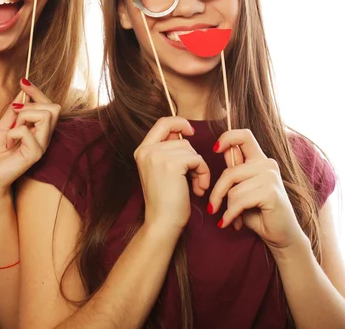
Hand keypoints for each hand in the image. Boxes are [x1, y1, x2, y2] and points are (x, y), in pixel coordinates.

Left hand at [0, 79, 60, 198]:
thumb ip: (14, 111)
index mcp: (38, 129)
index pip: (49, 105)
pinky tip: (8, 142)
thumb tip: (22, 93)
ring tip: (11, 129)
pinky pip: (28, 131)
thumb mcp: (3, 126)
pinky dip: (14, 132)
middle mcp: (44, 136)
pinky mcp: (35, 154)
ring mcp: (41, 146)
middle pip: (53, 108)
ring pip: (46, 116)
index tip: (23, 82)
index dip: (37, 91)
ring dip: (24, 117)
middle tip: (14, 116)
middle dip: (31, 105)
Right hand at [134, 117, 210, 236]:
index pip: (162, 123)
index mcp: (142, 150)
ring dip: (199, 168)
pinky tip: (199, 188)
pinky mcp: (171, 164)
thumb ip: (168, 150)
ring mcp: (157, 155)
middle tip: (194, 177)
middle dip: (193, 158)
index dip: (179, 122)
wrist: (162, 222)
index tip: (191, 132)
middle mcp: (146, 150)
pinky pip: (197, 159)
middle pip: (181, 140)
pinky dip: (203, 173)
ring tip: (196, 186)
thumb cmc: (166, 201)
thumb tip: (184, 133)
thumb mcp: (161, 170)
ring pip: (190, 150)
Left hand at [209, 129, 304, 251]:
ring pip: (233, 189)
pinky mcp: (271, 192)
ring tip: (230, 218)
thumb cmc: (258, 212)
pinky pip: (240, 201)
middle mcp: (267, 164)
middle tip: (212, 208)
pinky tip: (231, 223)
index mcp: (260, 159)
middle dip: (217, 192)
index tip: (214, 149)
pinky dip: (231, 214)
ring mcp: (271, 177)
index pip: (244, 135)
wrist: (280, 235)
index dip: (227, 137)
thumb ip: (234, 170)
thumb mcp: (242, 188)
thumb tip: (221, 149)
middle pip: (230, 171)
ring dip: (227, 208)